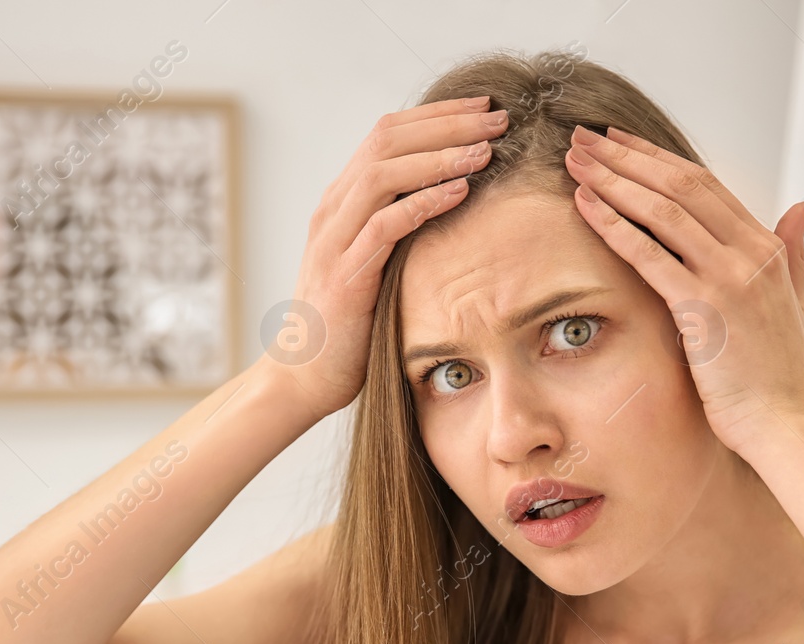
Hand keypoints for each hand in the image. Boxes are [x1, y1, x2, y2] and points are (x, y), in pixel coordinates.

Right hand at [272, 97, 507, 418]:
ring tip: (487, 148)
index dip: (437, 115)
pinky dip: (424, 202)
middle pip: (388, 140)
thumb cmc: (349, 322)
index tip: (484, 108)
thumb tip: (450, 202)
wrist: (305, 374)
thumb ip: (399, 227)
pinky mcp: (345, 275)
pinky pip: (385, 225)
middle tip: (498, 117)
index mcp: (343, 201)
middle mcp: (334, 210)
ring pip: (385, 173)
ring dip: (440, 155)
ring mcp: (335, 240)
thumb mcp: (375, 262)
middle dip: (447, 123)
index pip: (388, 134)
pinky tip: (461, 191)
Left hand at [563, 125, 803, 449]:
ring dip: (615, 180)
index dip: (656, 159)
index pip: (705, 184)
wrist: (785, 424)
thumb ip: (792, 252)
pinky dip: (615, 226)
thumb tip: (800, 208)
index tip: (619, 143)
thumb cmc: (780, 377)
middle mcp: (751, 252)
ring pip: (664, 209)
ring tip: (575, 162)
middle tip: (584, 139)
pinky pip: (651, 255)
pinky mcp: (704, 307)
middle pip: (680, 185)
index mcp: (767, 247)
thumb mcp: (794, 302)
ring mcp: (729, 277)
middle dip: (627, 157)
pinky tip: (586, 206)